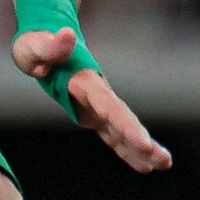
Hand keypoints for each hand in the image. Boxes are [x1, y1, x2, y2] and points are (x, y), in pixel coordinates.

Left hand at [13, 26, 170, 172]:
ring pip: (122, 130)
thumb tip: (65, 34)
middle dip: (142, 141)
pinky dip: (126, 149)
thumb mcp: (35, 47)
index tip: (143, 142)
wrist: (40, 44)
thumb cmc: (35, 46)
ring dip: (141, 148)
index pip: (109, 107)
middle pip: (123, 120)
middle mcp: (97, 95)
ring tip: (165, 165)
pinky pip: (111, 134)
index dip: (125, 125)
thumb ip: (51, 46)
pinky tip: (144, 166)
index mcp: (85, 83)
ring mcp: (96, 105)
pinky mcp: (92, 114)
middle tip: (164, 160)